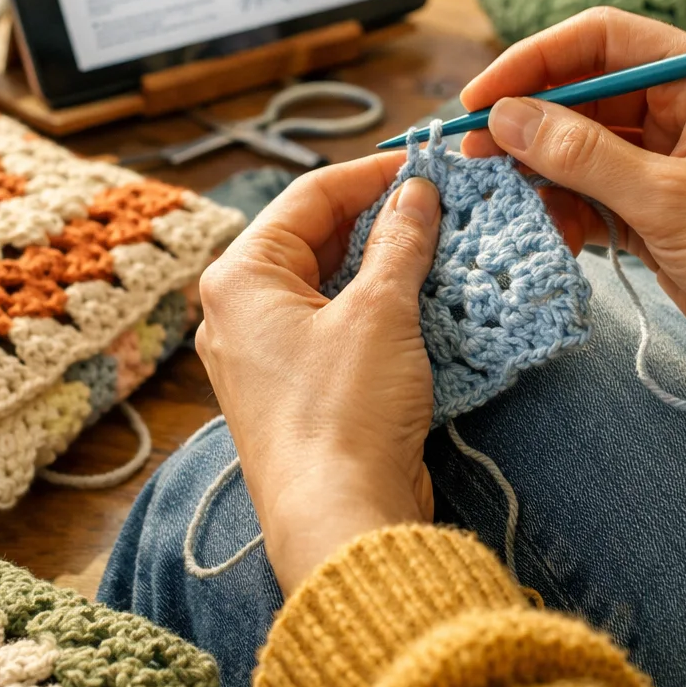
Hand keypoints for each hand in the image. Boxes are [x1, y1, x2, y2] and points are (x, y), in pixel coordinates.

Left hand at [195, 156, 439, 593]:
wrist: (341, 523)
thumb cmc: (344, 415)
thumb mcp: (380, 311)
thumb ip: (400, 241)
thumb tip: (417, 193)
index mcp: (240, 278)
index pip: (310, 195)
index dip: (372, 172)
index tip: (426, 163)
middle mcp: (241, 312)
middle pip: (317, 237)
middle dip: (382, 219)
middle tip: (444, 204)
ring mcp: (268, 355)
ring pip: (332, 283)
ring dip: (387, 263)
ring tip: (446, 244)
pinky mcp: (300, 391)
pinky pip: (340, 326)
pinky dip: (382, 308)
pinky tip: (430, 299)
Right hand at [461, 8, 685, 392]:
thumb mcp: (671, 200)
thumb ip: (583, 156)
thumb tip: (506, 116)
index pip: (601, 39)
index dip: (534, 60)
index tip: (482, 97)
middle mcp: (682, 108)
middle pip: (581, 92)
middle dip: (526, 121)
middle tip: (473, 153)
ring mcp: (666, 160)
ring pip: (579, 147)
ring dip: (539, 171)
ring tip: (501, 197)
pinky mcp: (655, 209)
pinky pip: (590, 193)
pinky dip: (563, 210)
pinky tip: (547, 233)